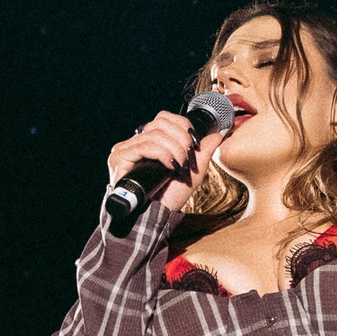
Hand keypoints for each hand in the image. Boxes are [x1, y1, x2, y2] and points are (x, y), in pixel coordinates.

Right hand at [104, 111, 221, 214]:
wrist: (154, 217)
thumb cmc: (169, 197)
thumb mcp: (192, 172)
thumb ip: (203, 152)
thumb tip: (217, 135)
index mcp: (149, 141)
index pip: (164, 118)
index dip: (182, 125)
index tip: (195, 143)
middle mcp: (135, 142)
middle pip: (160, 123)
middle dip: (181, 138)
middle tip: (188, 157)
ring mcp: (125, 149)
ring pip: (154, 134)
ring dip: (174, 149)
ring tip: (180, 166)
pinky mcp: (119, 157)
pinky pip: (145, 146)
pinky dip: (162, 154)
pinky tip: (170, 166)